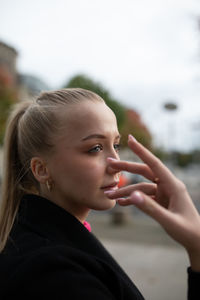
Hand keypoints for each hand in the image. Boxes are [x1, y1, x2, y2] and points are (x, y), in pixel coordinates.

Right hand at [106, 135, 199, 270]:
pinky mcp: (160, 201)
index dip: (142, 151)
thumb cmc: (187, 231)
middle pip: (144, 172)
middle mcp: (168, 186)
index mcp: (173, 185)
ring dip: (125, 191)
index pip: (155, 164)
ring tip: (109, 196)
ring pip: (141, 187)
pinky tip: (121, 203)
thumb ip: (151, 209)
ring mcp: (163, 193)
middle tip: (110, 164)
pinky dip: (132, 199)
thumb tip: (133, 195)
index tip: (130, 139)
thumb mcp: (169, 221)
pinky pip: (143, 197)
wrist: (196, 241)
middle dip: (127, 168)